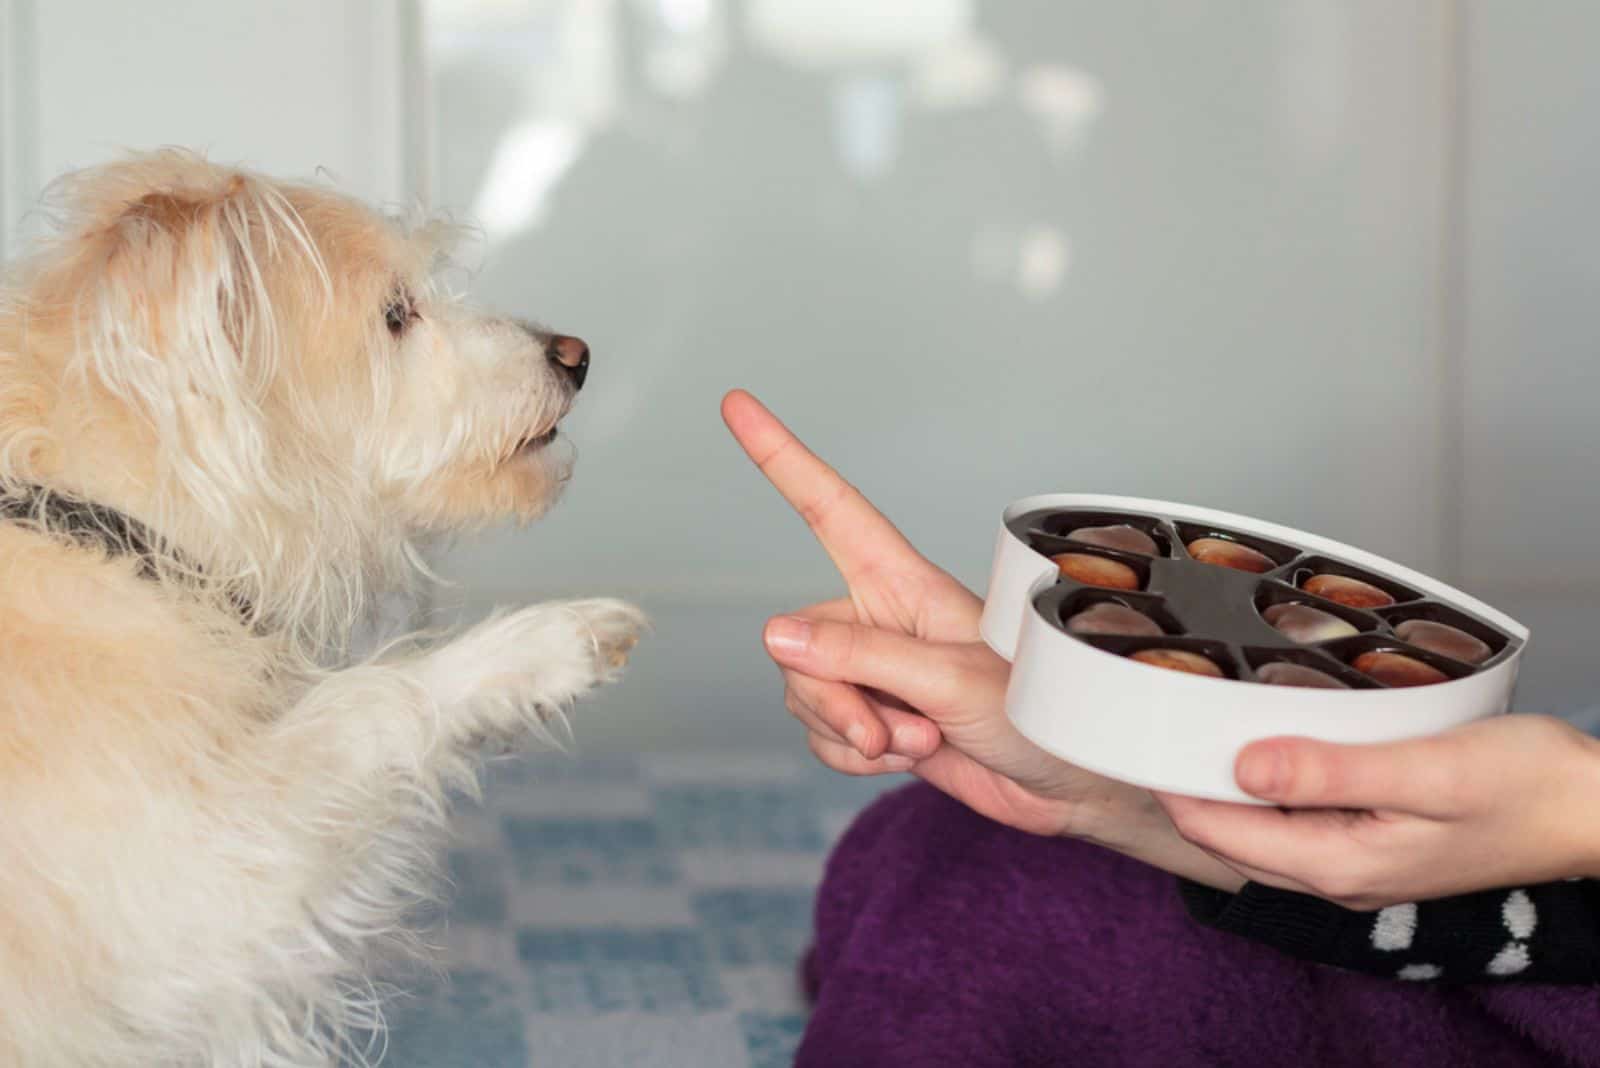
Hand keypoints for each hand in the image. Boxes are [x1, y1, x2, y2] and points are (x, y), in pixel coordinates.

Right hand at [722, 389, 1242, 887]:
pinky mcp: (874, 720)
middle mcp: (880, 620)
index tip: (738, 406)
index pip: (830, 509)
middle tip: (886, 730)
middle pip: (798, 643)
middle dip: (830, 698)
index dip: (782, 458)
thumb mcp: (950, 681)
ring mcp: (875, 672)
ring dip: (851, 734)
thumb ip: (860, 657)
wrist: (1067, 787)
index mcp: (904, 583)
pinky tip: (906, 759)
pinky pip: (822, 736)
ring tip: (918, 741)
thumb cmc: (1037, 713)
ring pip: (805, 694)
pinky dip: (854, 759)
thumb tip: (774, 635)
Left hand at [1157, 714, 1599, 908]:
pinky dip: (1267, 788)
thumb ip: (1331, 772)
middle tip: (1152, 722)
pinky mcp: (1374, 844)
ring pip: (1261, 830)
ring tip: (1191, 726)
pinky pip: (1296, 822)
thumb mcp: (1426, 771)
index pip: (1220, 831)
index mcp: (1341, 863)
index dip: (1172, 784)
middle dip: (1186, 787)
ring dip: (1224, 788)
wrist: (1594, 808)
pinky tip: (1263, 747)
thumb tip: (1242, 766)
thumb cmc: (1526, 785)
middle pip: (1230, 836)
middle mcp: (1339, 875)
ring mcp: (1356, 864)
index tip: (1137, 733)